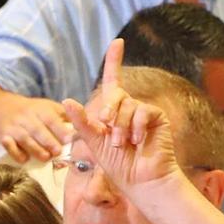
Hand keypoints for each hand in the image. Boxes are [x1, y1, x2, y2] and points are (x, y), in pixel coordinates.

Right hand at [0, 94, 75, 161]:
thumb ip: (66, 117)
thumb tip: (90, 124)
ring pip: (24, 138)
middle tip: (58, 151)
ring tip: (45, 158)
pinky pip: (9, 146)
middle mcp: (27, 117)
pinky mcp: (3, 136)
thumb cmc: (33, 112)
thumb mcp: (49, 108)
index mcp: (41, 110)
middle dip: (48, 140)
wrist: (3, 109)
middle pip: (37, 129)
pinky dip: (16, 153)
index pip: (52, 119)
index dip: (60, 129)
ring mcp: (14, 127)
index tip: (69, 139)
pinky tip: (24, 159)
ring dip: (34, 148)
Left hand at [60, 39, 183, 191]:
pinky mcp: (156, 117)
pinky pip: (143, 111)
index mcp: (113, 113)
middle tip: (106, 126)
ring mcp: (143, 112)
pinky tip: (138, 140)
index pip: (113, 81)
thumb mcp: (94, 142)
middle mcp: (129, 109)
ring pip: (127, 105)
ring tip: (122, 144)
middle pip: (115, 93)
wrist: (141, 181)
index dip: (114, 61)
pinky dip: (136, 126)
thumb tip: (67, 100)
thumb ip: (83, 122)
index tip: (117, 42)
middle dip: (108, 109)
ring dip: (120, 126)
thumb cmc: (119, 165)